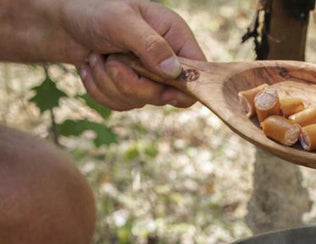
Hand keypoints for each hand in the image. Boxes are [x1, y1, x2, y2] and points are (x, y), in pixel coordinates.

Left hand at [61, 0, 205, 110]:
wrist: (62, 22)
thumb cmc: (93, 10)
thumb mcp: (122, 21)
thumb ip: (150, 45)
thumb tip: (174, 72)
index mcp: (175, 38)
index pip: (197, 75)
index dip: (183, 88)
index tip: (160, 88)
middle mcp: (166, 60)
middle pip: (165, 96)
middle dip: (131, 82)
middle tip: (111, 59)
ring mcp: (148, 77)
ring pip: (139, 102)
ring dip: (109, 83)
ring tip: (98, 57)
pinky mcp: (129, 89)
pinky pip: (121, 105)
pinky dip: (100, 90)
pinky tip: (92, 68)